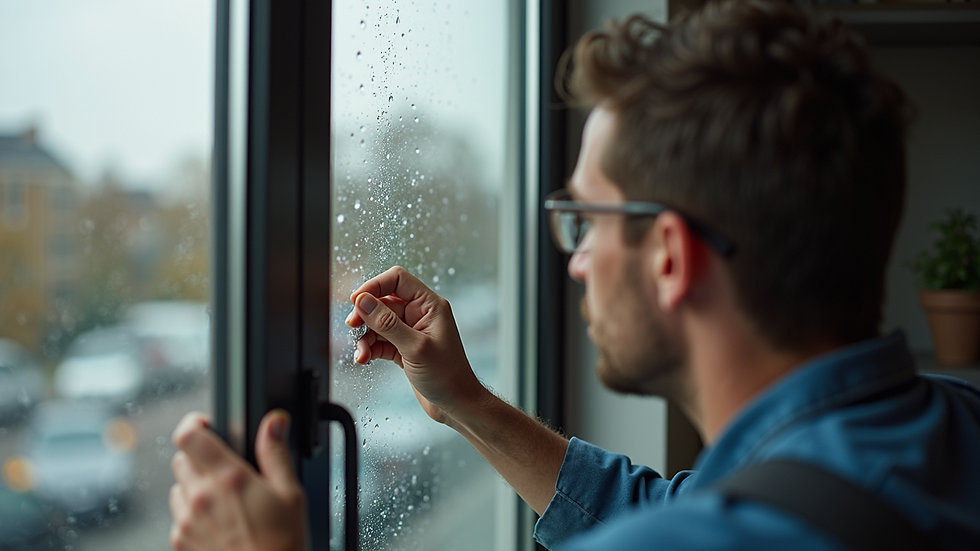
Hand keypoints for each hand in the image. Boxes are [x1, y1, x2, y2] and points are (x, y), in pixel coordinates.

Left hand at [169, 410, 308, 550]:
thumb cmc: (282, 543)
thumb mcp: (291, 493)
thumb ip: (276, 452)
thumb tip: (274, 423)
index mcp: (228, 478)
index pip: (188, 435)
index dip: (194, 423)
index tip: (204, 424)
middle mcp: (201, 497)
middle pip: (181, 459)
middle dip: (200, 457)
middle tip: (224, 469)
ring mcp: (188, 520)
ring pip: (177, 487)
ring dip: (194, 485)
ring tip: (222, 499)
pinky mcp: (181, 541)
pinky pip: (178, 516)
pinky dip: (192, 513)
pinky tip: (218, 521)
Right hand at [346, 266, 487, 423]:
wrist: (456, 404)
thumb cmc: (447, 376)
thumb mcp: (414, 347)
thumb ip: (387, 323)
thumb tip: (364, 301)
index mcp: (430, 305)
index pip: (397, 279)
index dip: (374, 286)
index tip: (356, 300)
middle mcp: (420, 314)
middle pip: (383, 301)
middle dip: (366, 313)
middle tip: (352, 325)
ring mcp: (411, 331)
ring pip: (378, 322)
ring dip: (365, 336)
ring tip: (362, 353)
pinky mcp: (403, 347)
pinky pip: (380, 340)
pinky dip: (370, 348)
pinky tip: (365, 358)